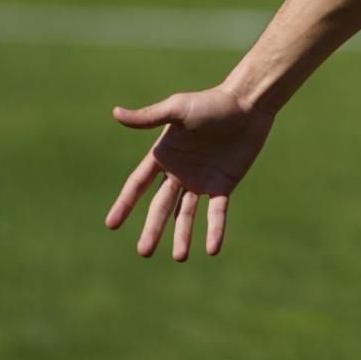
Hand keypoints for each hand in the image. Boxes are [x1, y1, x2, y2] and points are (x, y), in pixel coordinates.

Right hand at [104, 86, 274, 259]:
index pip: (137, 185)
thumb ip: (148, 117)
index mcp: (163, 155)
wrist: (248, 104)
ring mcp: (201, 180)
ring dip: (183, 235)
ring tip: (180, 257)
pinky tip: (213, 249)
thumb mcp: (178, 109)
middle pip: (161, 206)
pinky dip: (214, 229)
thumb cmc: (212, 102)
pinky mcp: (223, 184)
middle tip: (144, 253)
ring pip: (186, 214)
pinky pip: (217, 211)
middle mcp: (179, 172)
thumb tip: (115, 113)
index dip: (125, 204)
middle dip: (153, 229)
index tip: (111, 225)